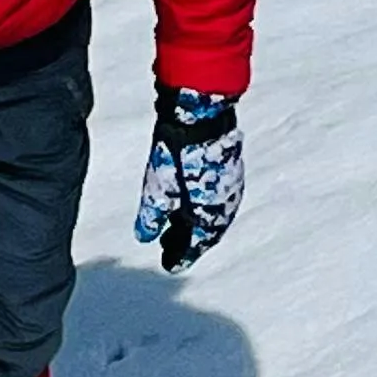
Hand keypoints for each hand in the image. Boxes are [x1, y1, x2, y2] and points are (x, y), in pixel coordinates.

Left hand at [135, 87, 243, 267]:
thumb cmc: (178, 148)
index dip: (181, 256)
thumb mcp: (158, 184)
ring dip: (198, 225)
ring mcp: (232, 186)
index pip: (196, 245)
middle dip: (189, 242)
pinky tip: (193, 203)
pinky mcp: (232, 170)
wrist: (201, 111)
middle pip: (207, 233)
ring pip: (215, 216)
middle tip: (171, 247)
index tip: (169, 265)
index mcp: (209, 213)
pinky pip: (221, 201)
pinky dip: (206, 209)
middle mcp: (226, 204)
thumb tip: (144, 238)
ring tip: (179, 227)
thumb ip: (152, 214)